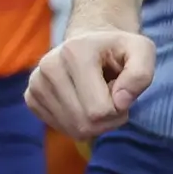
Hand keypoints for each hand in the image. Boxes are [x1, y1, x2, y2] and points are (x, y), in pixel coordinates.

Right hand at [32, 28, 154, 139]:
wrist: (89, 44)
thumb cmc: (118, 50)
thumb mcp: (142, 51)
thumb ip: (141, 74)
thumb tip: (120, 102)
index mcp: (75, 52)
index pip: (100, 110)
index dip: (120, 109)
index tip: (121, 90)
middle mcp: (49, 66)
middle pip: (85, 124)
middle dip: (108, 120)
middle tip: (112, 98)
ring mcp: (36, 83)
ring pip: (73, 130)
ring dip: (95, 123)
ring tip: (97, 98)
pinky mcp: (30, 97)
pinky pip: (61, 128)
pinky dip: (77, 123)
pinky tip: (82, 102)